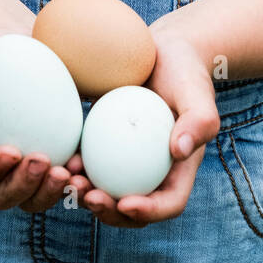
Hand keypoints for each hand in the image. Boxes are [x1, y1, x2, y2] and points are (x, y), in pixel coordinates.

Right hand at [0, 27, 91, 212]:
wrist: (27, 49)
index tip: (12, 149)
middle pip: (3, 198)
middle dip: (23, 187)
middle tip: (43, 160)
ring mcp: (26, 170)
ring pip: (35, 199)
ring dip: (52, 192)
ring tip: (71, 170)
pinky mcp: (56, 161)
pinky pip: (64, 183)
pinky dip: (75, 181)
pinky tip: (85, 164)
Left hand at [80, 24, 220, 228]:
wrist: (162, 50)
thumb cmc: (185, 70)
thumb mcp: (196, 91)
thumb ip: (199, 120)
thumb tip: (179, 151)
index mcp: (180, 168)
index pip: (169, 203)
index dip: (149, 212)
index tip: (126, 203)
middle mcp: (153, 171)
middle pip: (133, 209)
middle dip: (109, 212)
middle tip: (89, 197)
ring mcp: (127, 160)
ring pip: (106, 191)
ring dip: (86, 195)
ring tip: (68, 180)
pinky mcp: (105, 144)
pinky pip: (91, 164)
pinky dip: (76, 168)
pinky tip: (63, 158)